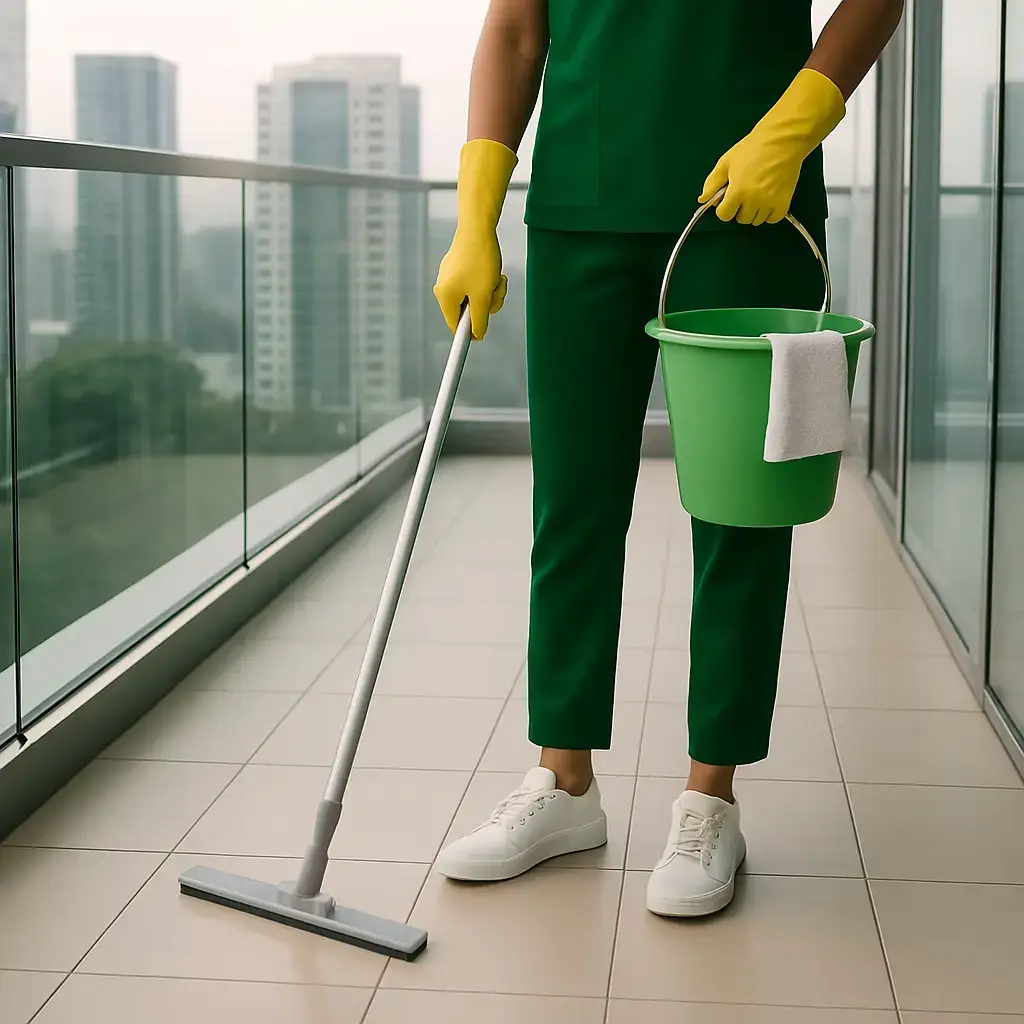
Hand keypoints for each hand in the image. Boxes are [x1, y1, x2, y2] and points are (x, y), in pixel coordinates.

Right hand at [432, 139, 517, 339]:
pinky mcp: (458, 266)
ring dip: (490, 291)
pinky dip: (487, 279)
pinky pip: (474, 282)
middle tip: (496, 291)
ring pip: (475, 295)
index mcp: (445, 297)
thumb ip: (479, 319)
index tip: (481, 336)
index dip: (471, 332)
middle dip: (486, 304)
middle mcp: (443, 288)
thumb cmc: (480, 261)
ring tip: (497, 277)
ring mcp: (450, 276)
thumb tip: (477, 335)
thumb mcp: (483, 295)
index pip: (456, 326)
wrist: (478, 227)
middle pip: (468, 310)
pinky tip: (492, 268)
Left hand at [700, 68, 844, 225]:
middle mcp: (753, 200)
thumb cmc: (753, 148)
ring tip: (757, 194)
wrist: (782, 139)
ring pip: (756, 220)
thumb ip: (712, 183)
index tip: (728, 199)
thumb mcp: (726, 162)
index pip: (724, 215)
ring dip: (754, 211)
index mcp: (737, 191)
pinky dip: (769, 214)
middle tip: (745, 193)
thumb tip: (703, 200)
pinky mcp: (784, 202)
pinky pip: (772, 219)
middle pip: (741, 219)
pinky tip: (768, 200)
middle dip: (740, 209)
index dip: (724, 207)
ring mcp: (769, 203)